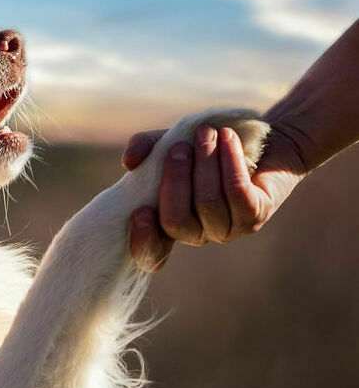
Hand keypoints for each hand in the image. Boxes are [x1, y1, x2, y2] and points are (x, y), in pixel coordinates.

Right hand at [124, 123, 307, 271]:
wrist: (256, 139)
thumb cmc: (205, 147)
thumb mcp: (168, 143)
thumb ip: (145, 148)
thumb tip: (130, 161)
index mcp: (170, 224)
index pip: (152, 254)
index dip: (144, 241)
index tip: (140, 212)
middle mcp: (197, 234)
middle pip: (176, 221)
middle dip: (175, 181)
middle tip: (180, 147)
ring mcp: (227, 229)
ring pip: (207, 202)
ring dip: (205, 161)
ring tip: (206, 132)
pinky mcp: (255, 215)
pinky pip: (236, 191)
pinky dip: (229, 161)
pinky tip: (227, 137)